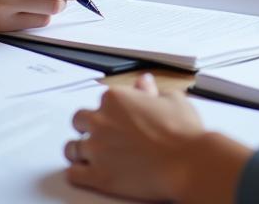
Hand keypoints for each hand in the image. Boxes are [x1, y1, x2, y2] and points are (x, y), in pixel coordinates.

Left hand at [65, 73, 249, 202]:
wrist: (187, 163)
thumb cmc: (182, 132)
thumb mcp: (170, 100)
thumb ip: (151, 90)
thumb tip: (144, 83)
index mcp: (115, 98)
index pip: (100, 100)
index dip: (109, 110)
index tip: (117, 118)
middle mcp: (101, 121)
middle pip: (79, 121)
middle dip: (88, 127)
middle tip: (100, 135)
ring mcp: (97, 149)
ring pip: (71, 148)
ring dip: (79, 151)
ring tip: (89, 156)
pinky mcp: (97, 176)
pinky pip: (73, 174)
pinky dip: (77, 173)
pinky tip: (85, 173)